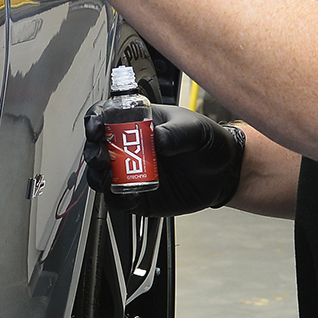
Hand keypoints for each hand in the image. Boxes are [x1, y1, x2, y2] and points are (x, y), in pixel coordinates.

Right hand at [83, 103, 244, 216]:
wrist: (224, 173)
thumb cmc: (207, 143)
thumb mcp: (194, 130)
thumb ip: (174, 133)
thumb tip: (156, 140)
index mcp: (138, 123)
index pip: (106, 117)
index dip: (95, 121)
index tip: (97, 129)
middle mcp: (129, 148)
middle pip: (97, 148)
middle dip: (94, 153)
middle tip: (103, 158)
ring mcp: (131, 173)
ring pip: (101, 176)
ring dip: (99, 177)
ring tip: (110, 178)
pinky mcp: (138, 196)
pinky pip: (118, 200)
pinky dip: (118, 199)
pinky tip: (130, 195)